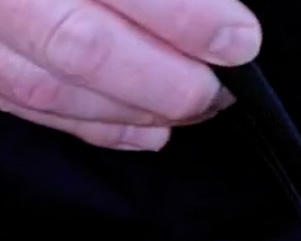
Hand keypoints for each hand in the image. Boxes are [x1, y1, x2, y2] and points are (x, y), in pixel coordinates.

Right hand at [0, 0, 260, 150]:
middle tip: (221, 87)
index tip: (240, 36)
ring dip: (137, 110)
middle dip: (166, 78)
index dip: (182, 15)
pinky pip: (23, 104)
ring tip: (198, 107)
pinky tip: (150, 130)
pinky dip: (96, 125)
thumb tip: (208, 0)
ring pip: (49, 86)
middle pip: (77, 41)